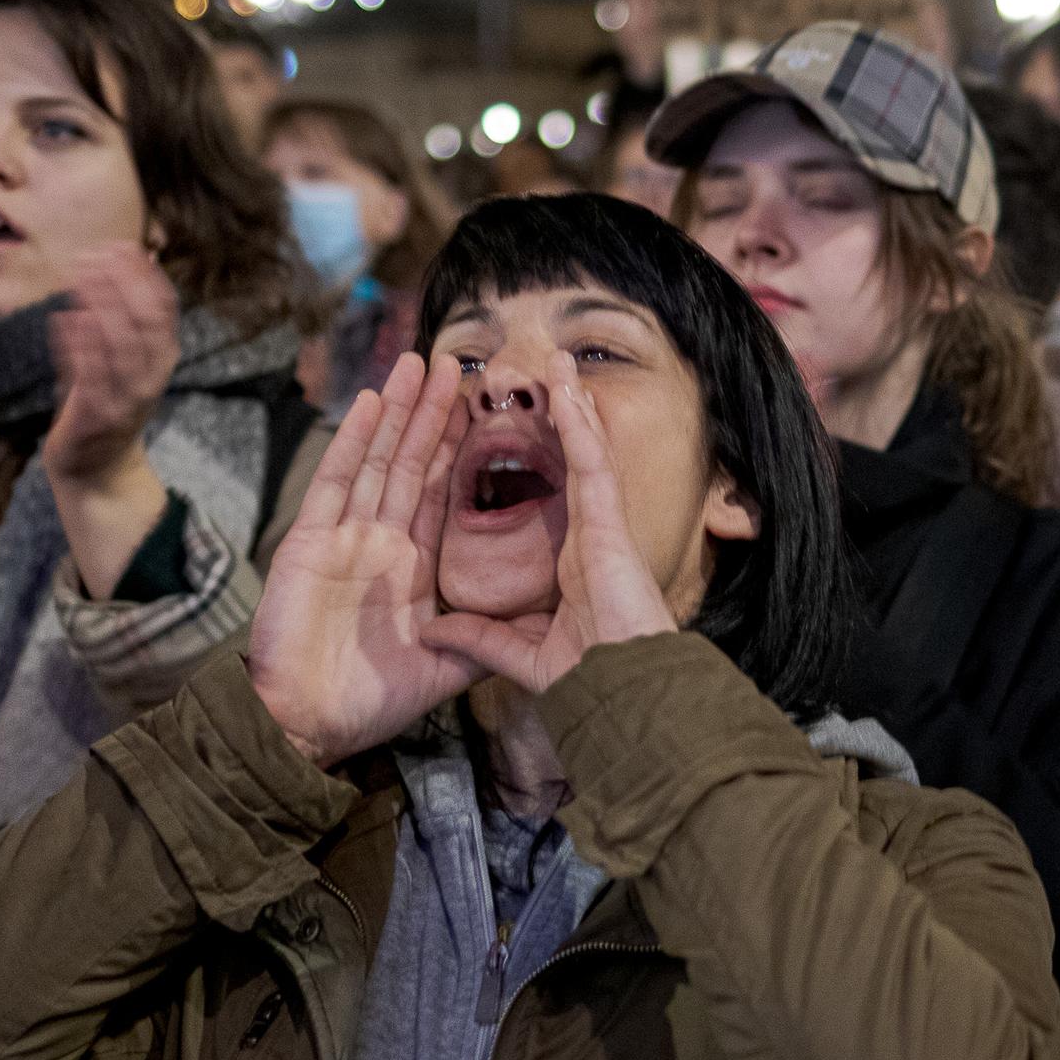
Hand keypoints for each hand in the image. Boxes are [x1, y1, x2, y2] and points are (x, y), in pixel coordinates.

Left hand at [43, 244, 181, 487]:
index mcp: (162, 359)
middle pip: (146, 322)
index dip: (144, 274)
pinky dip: (79, 344)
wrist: (99, 469)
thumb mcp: (127, 357)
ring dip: (100, 305)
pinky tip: (66, 317)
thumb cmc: (107, 402)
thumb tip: (136, 256)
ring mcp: (126, 400)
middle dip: (121, 283)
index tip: (121, 245)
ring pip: (121, 345)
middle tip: (94, 254)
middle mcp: (150, 378)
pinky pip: (90, 376)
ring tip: (78, 275)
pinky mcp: (96, 417)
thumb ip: (129, 312)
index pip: (164, 309)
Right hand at [248, 352, 480, 767]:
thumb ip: (481, 641)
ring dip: (397, 411)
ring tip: (418, 363)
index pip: (440, 494)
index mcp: (411, 566)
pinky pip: (335, 483)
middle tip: (454, 363)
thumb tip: (526, 627)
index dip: (458, 451)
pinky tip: (370, 404)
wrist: (307, 723)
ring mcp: (343, 537)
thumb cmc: (368, 701)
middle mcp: (379, 542)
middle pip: (410, 463)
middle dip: (432, 414)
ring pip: (376, 459)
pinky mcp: (309, 542)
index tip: (481, 409)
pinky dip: (351, 442)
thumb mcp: (444, 669)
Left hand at [422, 351, 674, 692]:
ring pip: (585, 452)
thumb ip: (479, 638)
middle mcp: (587, 536)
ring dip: (571, 406)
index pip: (545, 498)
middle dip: (557, 420)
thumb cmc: (589, 683)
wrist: (624, 696)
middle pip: (569, 464)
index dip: (530, 462)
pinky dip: (580, 427)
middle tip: (545, 377)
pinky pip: (593, 465)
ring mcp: (601, 527)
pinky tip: (569, 391)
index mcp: (568, 563)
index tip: (509, 431)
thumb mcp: (519, 655)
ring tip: (557, 363)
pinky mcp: (610, 526)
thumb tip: (435, 629)